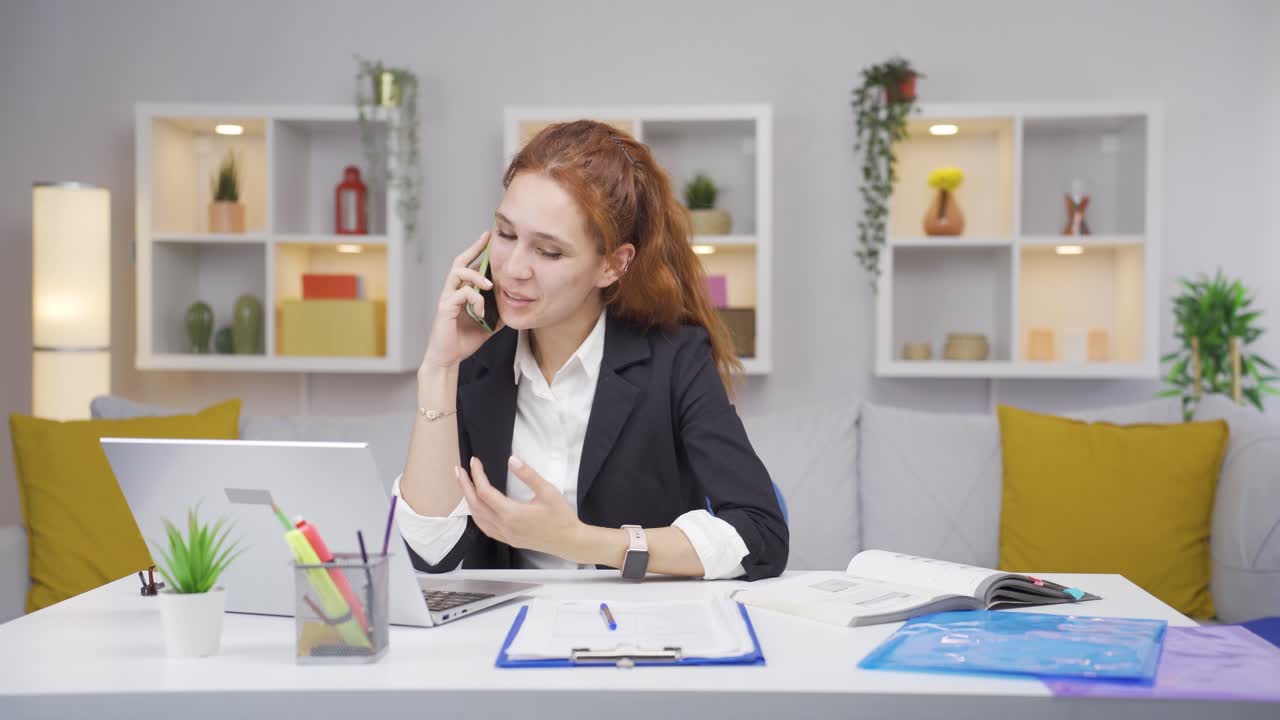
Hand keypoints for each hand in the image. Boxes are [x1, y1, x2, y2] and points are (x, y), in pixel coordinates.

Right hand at [420, 230, 504, 370]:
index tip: (489, 237)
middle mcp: (452, 291)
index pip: (469, 266)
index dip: (477, 251)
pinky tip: (482, 312)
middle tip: (487, 239)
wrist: (448, 359)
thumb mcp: (489, 324)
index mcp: (462, 292)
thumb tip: (516, 303)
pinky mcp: (445, 308)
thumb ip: (499, 311)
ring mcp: (447, 298)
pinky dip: (475, 300)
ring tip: (489, 285)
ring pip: (458, 273)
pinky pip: (460, 294)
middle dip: (474, 249)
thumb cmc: (465, 340)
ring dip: (476, 275)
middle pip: (460, 262)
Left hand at [455, 455, 582, 557]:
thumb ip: (528, 475)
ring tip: (464, 485)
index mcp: (511, 513)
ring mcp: (504, 535)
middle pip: (475, 504)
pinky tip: (476, 507)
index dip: (477, 475)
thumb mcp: (548, 491)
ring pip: (477, 517)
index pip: (485, 492)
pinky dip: (476, 515)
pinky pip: (485, 527)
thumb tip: (512, 460)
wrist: (569, 541)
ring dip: (468, 500)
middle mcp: (504, 526)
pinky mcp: (508, 539)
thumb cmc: (561, 516)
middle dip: (465, 486)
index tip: (475, 461)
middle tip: (459, 470)